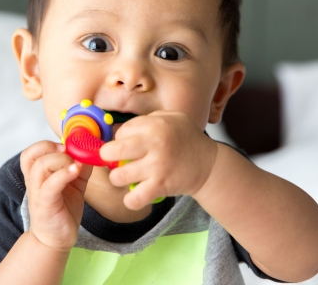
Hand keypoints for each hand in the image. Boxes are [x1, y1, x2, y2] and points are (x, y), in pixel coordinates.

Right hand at [20, 141, 92, 251]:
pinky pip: (51, 185)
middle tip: (69, 152)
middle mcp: (34, 182)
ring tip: (75, 164)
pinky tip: (75, 171)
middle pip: (32, 155)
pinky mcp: (46, 205)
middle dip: (51, 148)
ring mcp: (38, 193)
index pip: (31, 152)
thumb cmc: (62, 211)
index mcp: (38, 175)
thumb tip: (91, 152)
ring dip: (60, 160)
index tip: (65, 146)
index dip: (46, 144)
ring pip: (40, 166)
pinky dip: (63, 174)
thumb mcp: (74, 185)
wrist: (56, 239)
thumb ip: (80, 169)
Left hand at [99, 111, 217, 209]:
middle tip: (115, 160)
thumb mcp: (170, 117)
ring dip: (118, 178)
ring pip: (117, 176)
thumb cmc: (186, 139)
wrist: (210, 164)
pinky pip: (133, 199)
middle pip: (110, 151)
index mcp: (154, 124)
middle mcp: (154, 144)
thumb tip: (117, 130)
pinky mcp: (160, 187)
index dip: (120, 139)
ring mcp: (157, 167)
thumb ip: (146, 120)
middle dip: (108, 157)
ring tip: (127, 176)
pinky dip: (131, 200)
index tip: (128, 145)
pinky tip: (135, 194)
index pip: (119, 132)